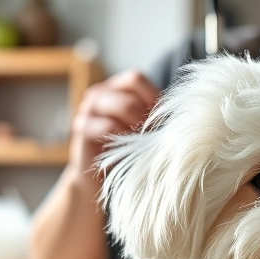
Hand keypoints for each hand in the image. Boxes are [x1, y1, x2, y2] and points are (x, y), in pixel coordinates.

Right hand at [69, 70, 158, 186]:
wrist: (96, 180)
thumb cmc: (125, 152)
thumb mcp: (142, 129)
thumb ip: (153, 115)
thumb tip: (178, 111)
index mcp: (115, 89)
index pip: (135, 78)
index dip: (152, 95)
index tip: (160, 118)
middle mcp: (99, 94)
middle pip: (130, 92)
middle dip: (146, 116)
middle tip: (150, 136)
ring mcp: (87, 110)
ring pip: (121, 106)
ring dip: (137, 126)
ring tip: (140, 143)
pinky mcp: (82, 130)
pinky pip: (108, 126)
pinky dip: (123, 139)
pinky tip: (126, 151)